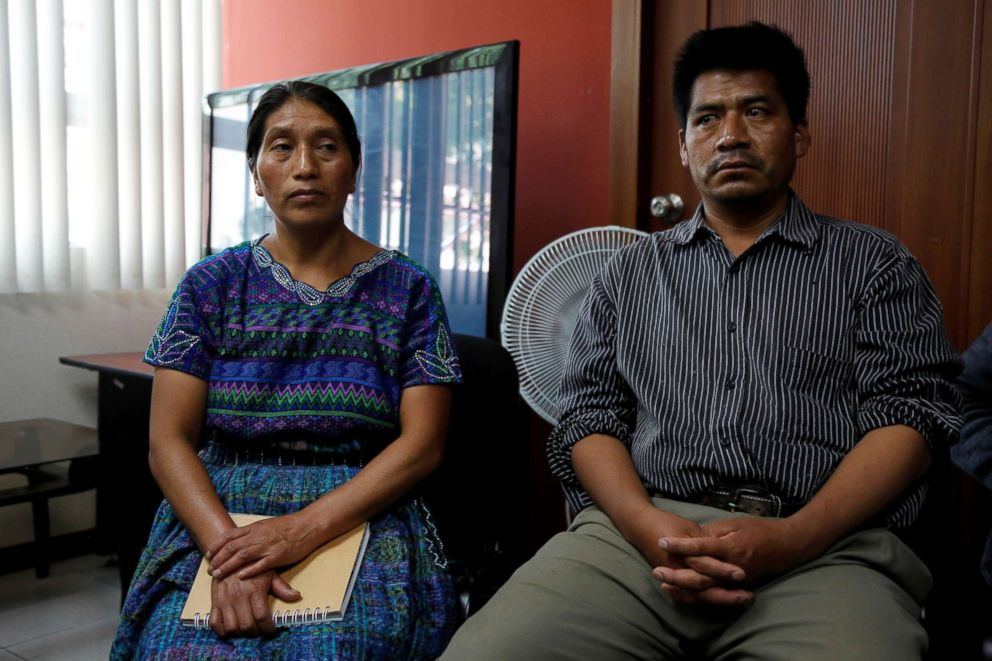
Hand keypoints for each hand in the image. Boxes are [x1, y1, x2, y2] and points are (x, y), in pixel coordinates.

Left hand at [207, 512, 319, 579]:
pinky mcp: (279, 556)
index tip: (208, 554)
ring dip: (228, 566)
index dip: (216, 545)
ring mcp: (268, 546)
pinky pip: (261, 564)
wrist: (308, 526)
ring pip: (242, 556)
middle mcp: (259, 536)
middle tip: (210, 570)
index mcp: (255, 528)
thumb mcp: (266, 525)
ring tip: (218, 575)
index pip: (229, 536)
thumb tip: (237, 540)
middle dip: (218, 559)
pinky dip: (250, 570)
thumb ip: (252, 532)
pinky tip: (240, 577)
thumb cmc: (288, 526)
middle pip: (232, 547)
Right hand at [209, 570, 300, 637]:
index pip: (262, 617)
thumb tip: (296, 596)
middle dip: (255, 633)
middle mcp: (238, 596)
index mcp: (254, 590)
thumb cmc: (253, 564)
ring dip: (240, 634)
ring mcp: (225, 600)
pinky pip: (214, 622)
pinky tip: (230, 630)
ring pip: (231, 627)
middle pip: (247, 626)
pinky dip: (221, 631)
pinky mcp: (214, 601)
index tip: (271, 631)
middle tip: (260, 631)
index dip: (268, 628)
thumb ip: (282, 587)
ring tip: (247, 631)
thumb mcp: (270, 573)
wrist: (230, 554)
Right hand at [626, 506, 751, 606]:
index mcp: (681, 553)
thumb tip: (725, 550)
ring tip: (742, 599)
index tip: (741, 573)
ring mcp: (675, 577)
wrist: (640, 526)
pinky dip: (707, 600)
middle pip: (703, 586)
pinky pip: (691, 596)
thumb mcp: (688, 527)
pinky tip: (723, 600)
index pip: (704, 565)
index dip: (722, 570)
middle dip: (725, 592)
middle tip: (748, 595)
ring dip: (721, 599)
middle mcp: (677, 569)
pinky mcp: (674, 580)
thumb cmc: (666, 523)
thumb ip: (706, 540)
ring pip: (698, 595)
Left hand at [659, 516, 807, 596]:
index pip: (700, 547)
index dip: (679, 545)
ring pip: (706, 590)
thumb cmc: (761, 530)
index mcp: (730, 548)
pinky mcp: (739, 588)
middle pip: (699, 576)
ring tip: (664, 584)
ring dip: (684, 588)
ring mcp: (736, 581)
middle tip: (656, 570)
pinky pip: (715, 594)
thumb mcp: (736, 523)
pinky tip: (682, 592)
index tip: (661, 541)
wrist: (789, 545)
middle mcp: (732, 568)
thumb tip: (694, 538)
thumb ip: (715, 532)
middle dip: (676, 575)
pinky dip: (698, 595)